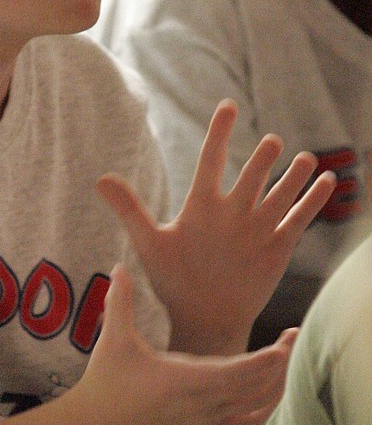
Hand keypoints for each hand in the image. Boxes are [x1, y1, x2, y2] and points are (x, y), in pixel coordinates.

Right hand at [74, 264, 296, 424]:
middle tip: (292, 336)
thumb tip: (118, 266)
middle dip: (283, 362)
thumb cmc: (106, 380)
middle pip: (262, 387)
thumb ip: (120, 301)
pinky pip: (248, 421)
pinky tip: (269, 387)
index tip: (289, 334)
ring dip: (278, 384)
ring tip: (283, 359)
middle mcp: (204, 403)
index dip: (272, 356)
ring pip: (260, 406)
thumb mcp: (112, 339)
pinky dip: (266, 406)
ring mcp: (206, 420)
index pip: (245, 371)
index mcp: (187, 380)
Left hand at [96, 100, 336, 352]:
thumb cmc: (172, 282)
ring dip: (293, 175)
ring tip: (302, 160)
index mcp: (202, 204)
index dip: (219, 133)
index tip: (228, 106)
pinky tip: (325, 181)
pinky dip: (313, 200)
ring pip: (280, 191)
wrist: (201, 319)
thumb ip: (130, 209)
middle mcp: (233, 209)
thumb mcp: (150, 243)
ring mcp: (257, 226)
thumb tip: (99, 178)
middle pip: (252, 173)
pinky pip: (299, 217)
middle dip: (262, 159)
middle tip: (270, 144)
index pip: (212, 160)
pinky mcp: (278, 246)